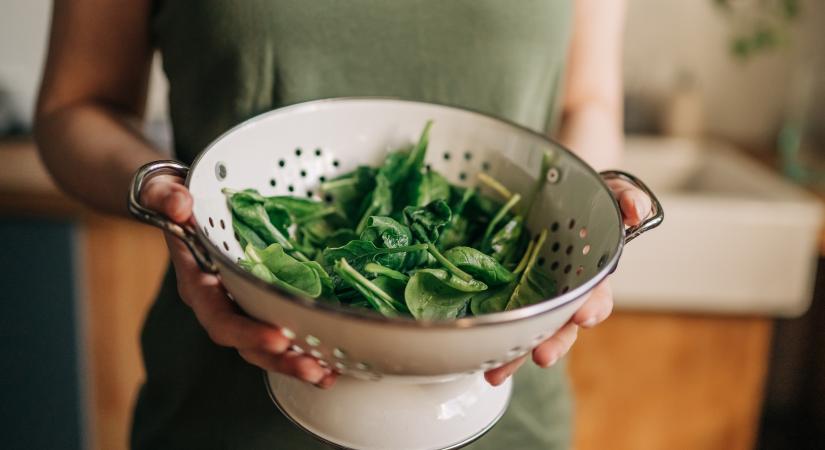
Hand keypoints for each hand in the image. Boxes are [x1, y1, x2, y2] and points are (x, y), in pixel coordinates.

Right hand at [141, 174, 336, 388]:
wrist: (182, 206)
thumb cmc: (174, 201)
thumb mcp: (164, 193)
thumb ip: (166, 197)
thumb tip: (179, 205)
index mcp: (198, 285)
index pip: (220, 318)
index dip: (247, 332)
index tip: (278, 338)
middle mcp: (220, 303)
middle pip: (248, 344)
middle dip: (280, 359)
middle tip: (314, 369)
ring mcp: (242, 305)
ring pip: (267, 345)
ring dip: (298, 362)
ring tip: (329, 374)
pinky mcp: (262, 300)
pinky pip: (283, 329)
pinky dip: (307, 346)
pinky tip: (334, 359)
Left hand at [484, 180, 650, 385]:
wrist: (549, 191)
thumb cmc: (583, 198)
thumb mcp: (607, 192)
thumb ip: (625, 198)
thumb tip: (637, 211)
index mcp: (589, 275)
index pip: (596, 297)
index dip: (592, 308)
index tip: (584, 315)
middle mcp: (562, 293)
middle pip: (561, 327)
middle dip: (553, 344)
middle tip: (541, 356)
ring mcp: (533, 296)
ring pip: (527, 332)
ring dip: (515, 355)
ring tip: (497, 373)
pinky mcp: (505, 293)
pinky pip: (499, 319)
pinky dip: (489, 340)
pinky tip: (474, 357)